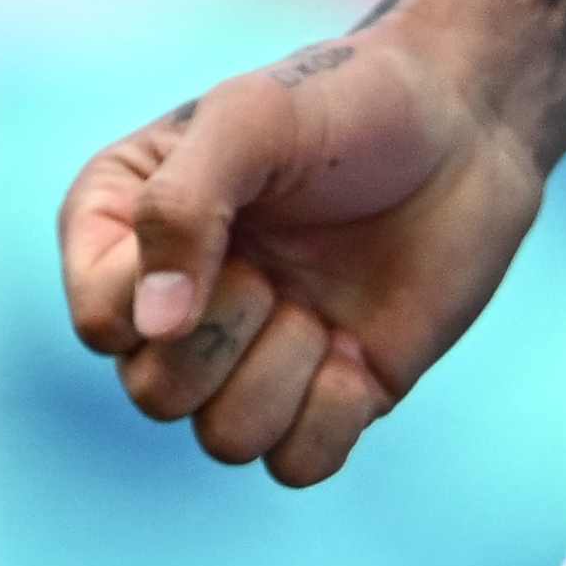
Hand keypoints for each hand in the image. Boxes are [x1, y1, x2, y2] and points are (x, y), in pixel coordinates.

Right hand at [54, 30, 549, 485]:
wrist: (465, 123)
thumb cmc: (346, 101)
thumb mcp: (250, 118)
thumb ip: (179, 208)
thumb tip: (151, 331)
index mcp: (126, 233)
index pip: (100, 321)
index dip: (156, 300)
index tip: (229, 240)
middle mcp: (178, 306)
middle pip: (154, 393)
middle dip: (227, 336)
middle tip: (277, 273)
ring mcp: (253, 355)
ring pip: (223, 440)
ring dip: (283, 375)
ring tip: (320, 307)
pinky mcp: (326, 394)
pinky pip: (296, 465)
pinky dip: (331, 414)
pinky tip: (358, 351)